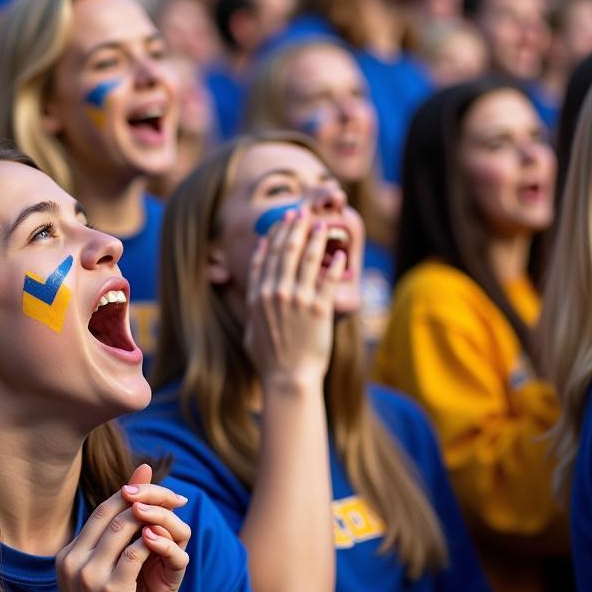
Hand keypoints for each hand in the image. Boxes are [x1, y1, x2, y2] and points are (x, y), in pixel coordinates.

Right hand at [55, 464, 187, 591]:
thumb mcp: (93, 583)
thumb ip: (104, 552)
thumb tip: (126, 522)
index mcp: (67, 557)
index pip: (100, 512)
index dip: (129, 493)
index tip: (153, 482)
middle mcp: (73, 561)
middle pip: (111, 512)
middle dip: (146, 496)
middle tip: (175, 494)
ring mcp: (89, 575)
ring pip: (124, 526)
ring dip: (153, 515)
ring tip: (176, 513)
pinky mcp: (111, 591)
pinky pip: (136, 553)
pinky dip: (154, 541)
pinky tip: (168, 540)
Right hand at [243, 208, 345, 386]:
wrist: (288, 379)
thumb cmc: (269, 360)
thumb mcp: (250, 331)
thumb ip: (252, 308)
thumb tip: (254, 295)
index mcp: (257, 296)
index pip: (265, 257)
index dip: (274, 236)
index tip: (281, 222)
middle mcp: (275, 293)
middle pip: (285, 251)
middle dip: (294, 227)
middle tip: (302, 212)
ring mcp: (297, 299)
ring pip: (307, 259)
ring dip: (315, 237)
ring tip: (322, 223)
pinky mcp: (319, 309)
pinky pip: (329, 280)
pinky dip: (336, 264)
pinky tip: (341, 254)